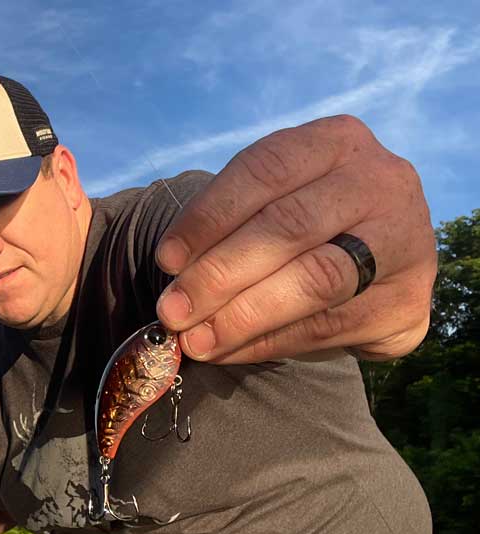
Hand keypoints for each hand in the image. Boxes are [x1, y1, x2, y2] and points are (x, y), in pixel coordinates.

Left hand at [154, 115, 436, 362]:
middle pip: (288, 227)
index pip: (265, 169)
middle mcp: (380, 181)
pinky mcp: (409, 299)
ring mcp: (405, 239)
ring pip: (315, 279)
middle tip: (172, 311)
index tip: (166, 259)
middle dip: (219, 274)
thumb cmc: (304, 225)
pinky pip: (330, 325)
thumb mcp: (270, 201)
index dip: (209, 216)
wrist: (377, 264)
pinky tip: (228, 350)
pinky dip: (269, 342)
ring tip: (195, 339)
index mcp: (336, 141)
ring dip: (243, 315)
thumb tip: (174, 277)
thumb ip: (228, 227)